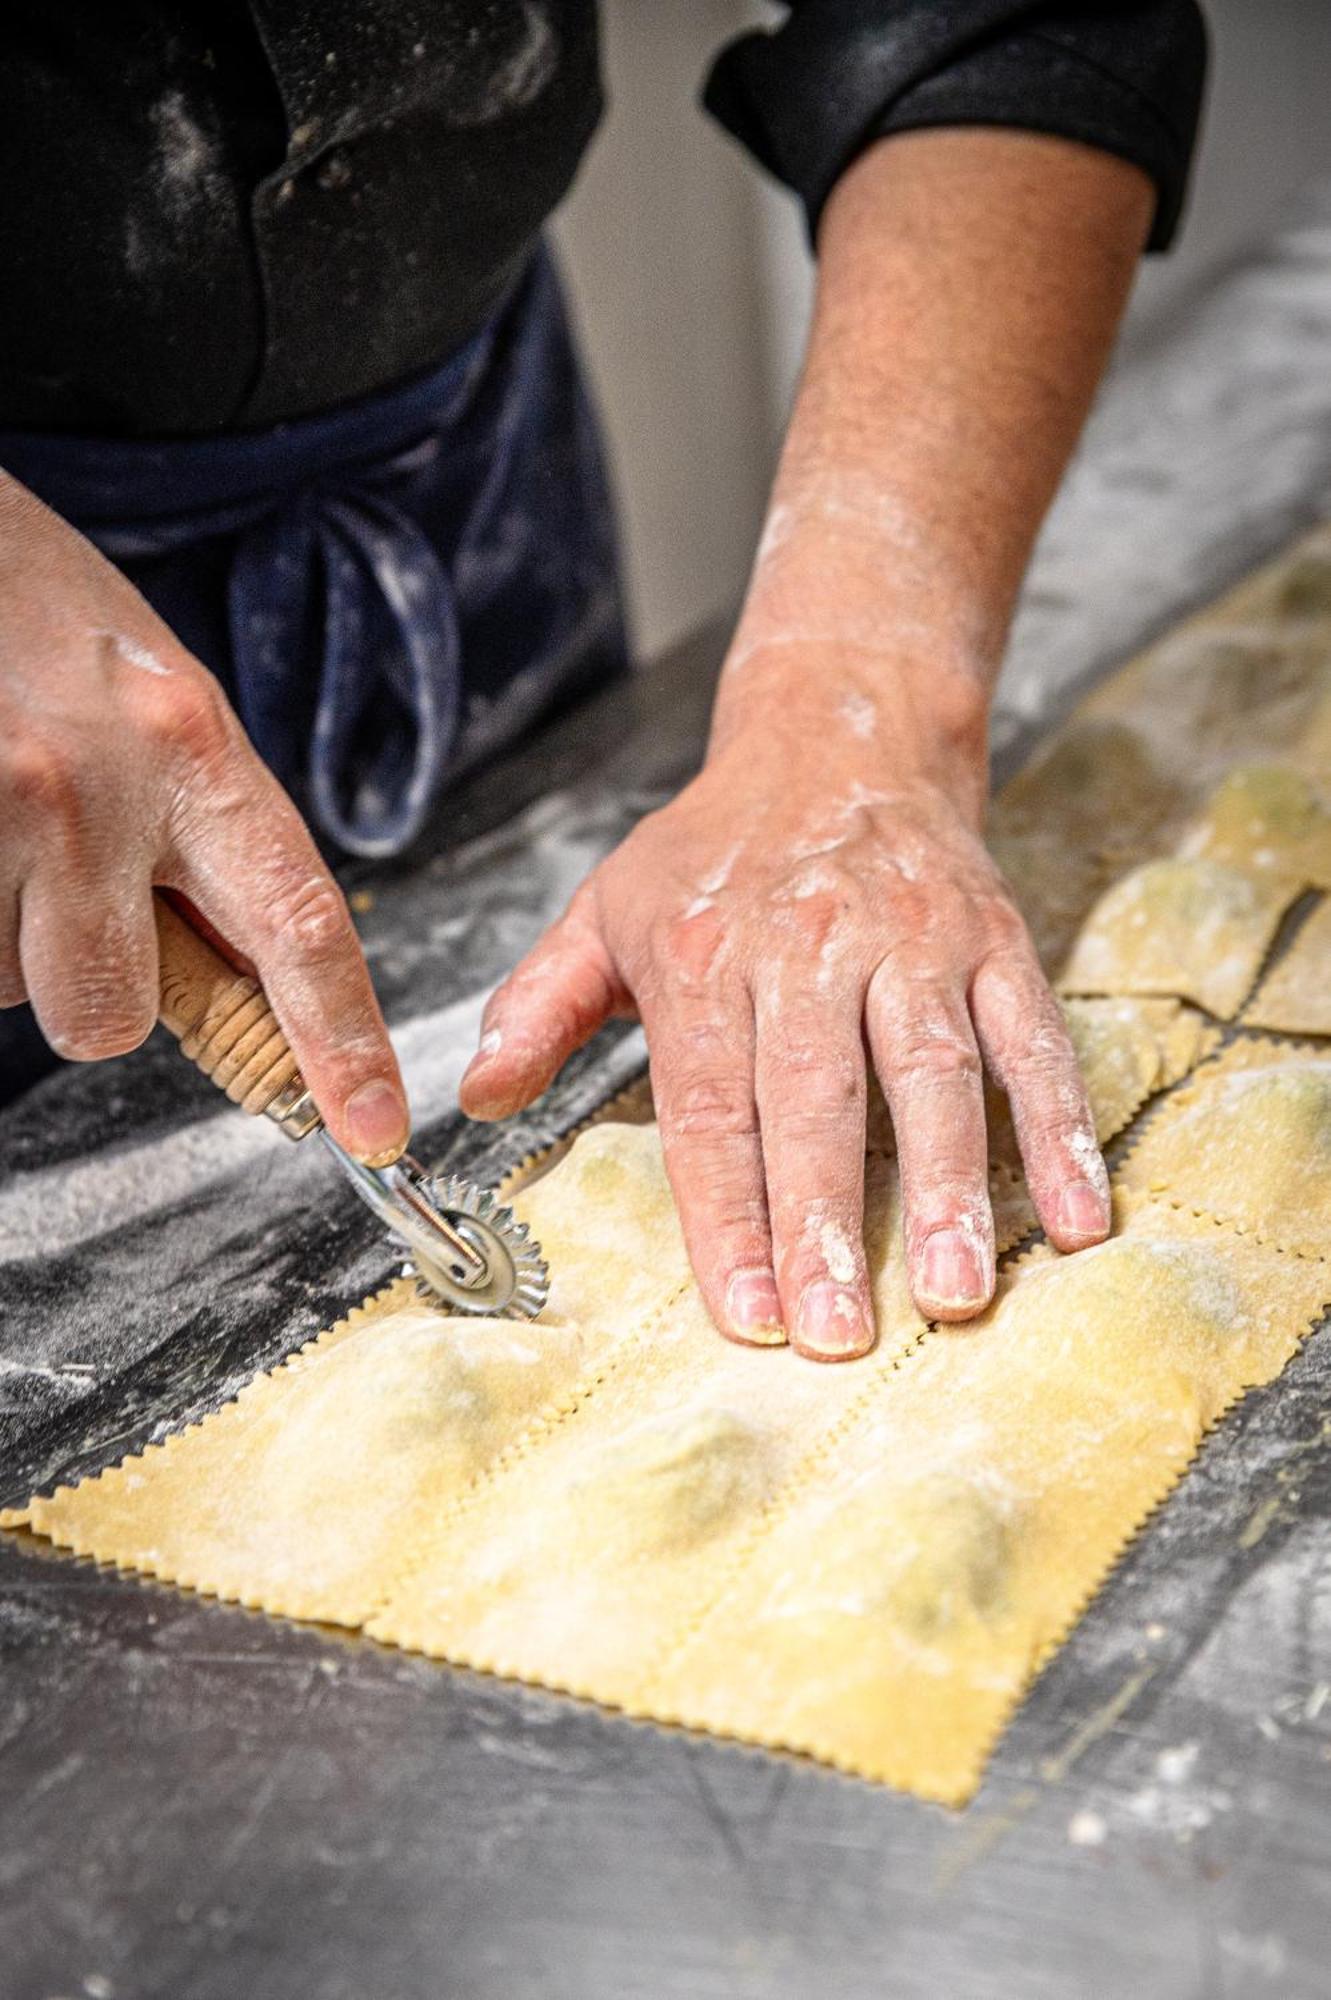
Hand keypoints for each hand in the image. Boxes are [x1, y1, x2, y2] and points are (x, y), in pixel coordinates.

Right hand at [0, 473, 407, 1161]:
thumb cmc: (47, 621)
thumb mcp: (169, 717)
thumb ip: (212, 848)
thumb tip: (250, 996)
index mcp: (195, 752)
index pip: (301, 924)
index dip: (343, 1043)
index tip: (373, 1129)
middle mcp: (99, 785)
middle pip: (112, 1014)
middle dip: (92, 988)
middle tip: (65, 889)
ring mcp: (0, 803)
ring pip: (11, 986)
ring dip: (6, 935)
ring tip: (3, 823)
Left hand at [460, 655, 1109, 1357]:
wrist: (839, 732)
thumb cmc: (717, 848)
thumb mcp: (605, 907)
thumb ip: (539, 1005)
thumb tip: (477, 1095)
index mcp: (703, 953)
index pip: (709, 1106)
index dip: (724, 1215)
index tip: (741, 1317)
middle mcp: (807, 945)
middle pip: (815, 1100)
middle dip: (822, 1222)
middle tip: (837, 1333)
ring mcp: (912, 940)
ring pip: (932, 1072)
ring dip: (947, 1187)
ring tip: (952, 1292)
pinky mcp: (993, 937)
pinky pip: (1033, 1039)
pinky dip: (1061, 1126)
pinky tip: (1078, 1213)